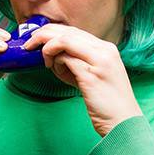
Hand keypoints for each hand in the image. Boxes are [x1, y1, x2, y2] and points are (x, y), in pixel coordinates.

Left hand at [24, 24, 142, 136]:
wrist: (124, 123)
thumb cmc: (107, 104)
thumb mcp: (94, 77)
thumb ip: (78, 63)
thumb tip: (55, 56)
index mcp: (107, 49)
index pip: (74, 31)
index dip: (52, 32)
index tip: (38, 40)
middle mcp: (105, 50)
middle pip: (67, 31)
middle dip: (43, 35)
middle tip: (29, 44)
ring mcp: (100, 61)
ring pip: (64, 40)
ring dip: (47, 48)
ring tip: (44, 62)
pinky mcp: (91, 75)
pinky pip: (65, 58)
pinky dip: (54, 62)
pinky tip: (53, 70)